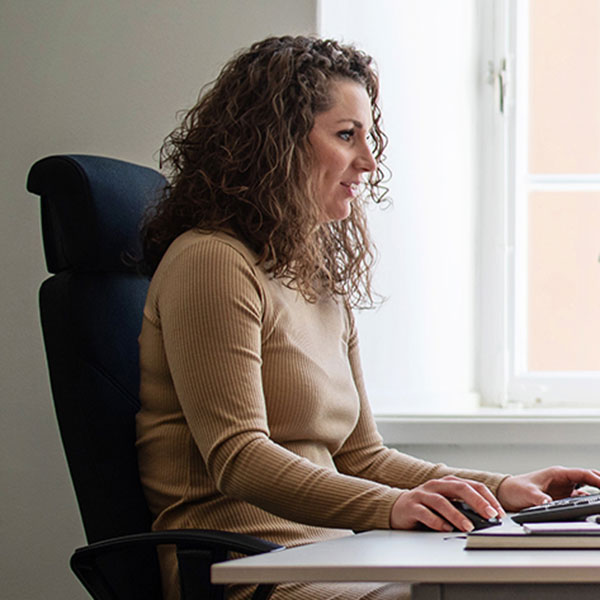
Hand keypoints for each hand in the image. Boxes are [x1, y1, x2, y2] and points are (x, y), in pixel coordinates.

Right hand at [390, 475, 504, 531]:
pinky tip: (445, 529)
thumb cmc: (427, 506)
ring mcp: (423, 495)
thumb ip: (464, 506)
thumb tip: (488, 519)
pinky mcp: (411, 506)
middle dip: (477, 502)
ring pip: (442, 502)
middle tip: (490, 515)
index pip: (472, 485)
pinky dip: (437, 521)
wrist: (398, 507)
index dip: (487, 498)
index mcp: (448, 482)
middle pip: (459, 488)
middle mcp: (436, 486)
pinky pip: (425, 513)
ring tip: (468, 527)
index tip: (499, 512)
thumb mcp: (448, 503)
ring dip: (457, 515)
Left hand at [496, 466, 599, 511]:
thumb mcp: (527, 493)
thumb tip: (548, 503)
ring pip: (587, 490)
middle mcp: (563, 480)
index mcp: (557, 473)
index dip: (597, 479)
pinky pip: (580, 500)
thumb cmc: (516, 488)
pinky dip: (588, 503)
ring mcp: (564, 489)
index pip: (583, 474)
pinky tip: (593, 509)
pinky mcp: (562, 498)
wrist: (507, 494)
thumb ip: (538, 498)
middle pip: (589, 479)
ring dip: (596, 495)